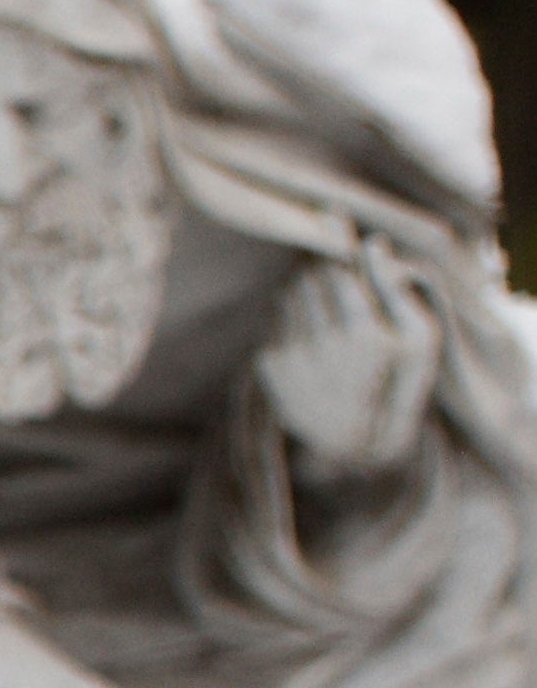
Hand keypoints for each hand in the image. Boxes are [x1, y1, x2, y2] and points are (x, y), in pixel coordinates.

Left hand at [264, 250, 448, 481]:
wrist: (353, 444)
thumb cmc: (396, 384)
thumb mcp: (420, 340)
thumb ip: (398, 289)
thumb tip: (374, 244)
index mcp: (367, 335)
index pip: (338, 267)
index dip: (339, 250)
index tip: (344, 245)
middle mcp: (324, 345)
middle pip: (308, 277)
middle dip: (322, 271)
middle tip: (337, 276)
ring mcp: (291, 356)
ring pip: (288, 295)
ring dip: (305, 294)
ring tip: (330, 315)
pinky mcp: (267, 367)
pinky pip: (273, 321)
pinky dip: (290, 320)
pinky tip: (312, 340)